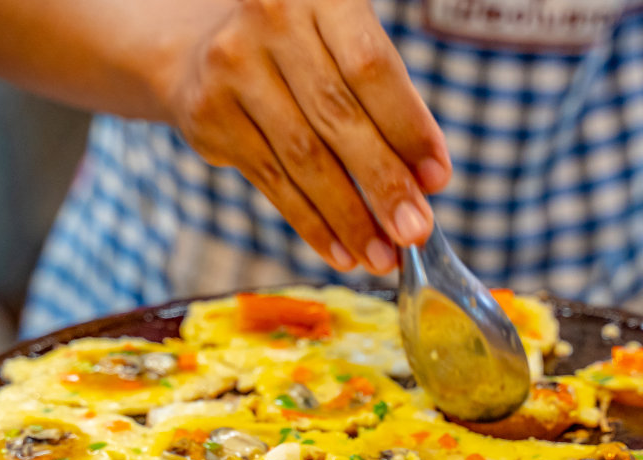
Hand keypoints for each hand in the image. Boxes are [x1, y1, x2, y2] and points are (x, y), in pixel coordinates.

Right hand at [154, 0, 451, 273]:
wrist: (204, 47)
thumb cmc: (302, 49)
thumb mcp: (345, 44)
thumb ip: (388, 97)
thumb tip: (427, 179)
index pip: (371, 68)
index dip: (408, 128)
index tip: (437, 179)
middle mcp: (268, 21)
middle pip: (337, 118)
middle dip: (383, 183)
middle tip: (415, 231)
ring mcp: (232, 67)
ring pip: (303, 158)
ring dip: (349, 217)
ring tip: (381, 254)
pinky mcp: (209, 115)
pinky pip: (272, 181)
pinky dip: (311, 223)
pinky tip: (341, 250)